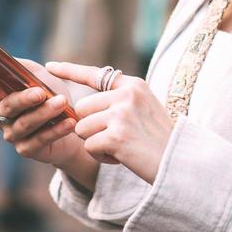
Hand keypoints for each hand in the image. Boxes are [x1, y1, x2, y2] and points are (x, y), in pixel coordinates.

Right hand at [0, 53, 88, 173]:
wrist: (68, 123)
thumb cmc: (48, 95)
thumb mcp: (38, 76)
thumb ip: (24, 68)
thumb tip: (10, 61)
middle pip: (8, 106)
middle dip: (24, 99)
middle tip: (40, 93)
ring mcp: (11, 134)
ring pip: (25, 123)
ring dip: (44, 113)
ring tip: (62, 103)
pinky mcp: (26, 149)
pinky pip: (40, 140)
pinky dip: (56, 131)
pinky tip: (69, 122)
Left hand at [47, 62, 174, 183]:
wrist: (181, 165)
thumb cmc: (161, 141)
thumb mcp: (144, 110)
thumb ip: (117, 103)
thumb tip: (79, 110)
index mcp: (133, 85)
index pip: (95, 74)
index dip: (70, 70)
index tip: (50, 66)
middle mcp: (126, 94)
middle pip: (82, 108)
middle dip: (90, 127)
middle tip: (114, 138)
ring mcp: (122, 114)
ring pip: (82, 128)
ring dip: (95, 143)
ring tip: (121, 148)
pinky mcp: (117, 136)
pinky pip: (89, 146)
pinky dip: (101, 157)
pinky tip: (121, 157)